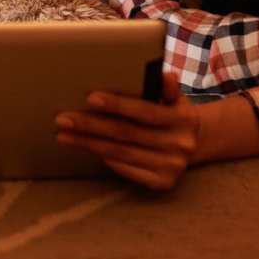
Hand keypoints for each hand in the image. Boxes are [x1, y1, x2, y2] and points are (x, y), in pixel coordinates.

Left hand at [55, 72, 198, 190]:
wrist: (195, 141)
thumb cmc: (173, 110)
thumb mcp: (175, 95)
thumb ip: (166, 86)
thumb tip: (164, 75)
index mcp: (182, 117)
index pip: (143, 111)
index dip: (116, 104)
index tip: (89, 98)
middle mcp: (179, 144)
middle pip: (126, 133)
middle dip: (91, 125)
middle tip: (63, 119)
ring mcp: (171, 166)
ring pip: (121, 152)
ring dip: (89, 143)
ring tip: (64, 134)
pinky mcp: (162, 183)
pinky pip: (126, 169)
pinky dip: (105, 157)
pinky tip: (86, 147)